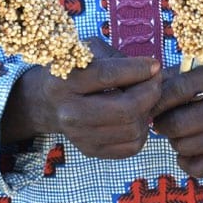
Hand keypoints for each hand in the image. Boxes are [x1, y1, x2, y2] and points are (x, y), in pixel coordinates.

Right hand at [3, 39, 160, 159]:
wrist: (47, 102)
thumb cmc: (74, 70)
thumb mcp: (87, 52)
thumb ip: (116, 58)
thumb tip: (151, 70)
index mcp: (64, 81)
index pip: (107, 76)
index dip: (137, 70)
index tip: (154, 65)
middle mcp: (69, 112)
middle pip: (124, 109)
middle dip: (150, 93)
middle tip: (156, 81)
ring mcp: (79, 136)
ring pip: (132, 129)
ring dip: (148, 111)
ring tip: (146, 97)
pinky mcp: (90, 150)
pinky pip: (131, 147)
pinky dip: (142, 131)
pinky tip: (137, 116)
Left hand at [151, 55, 202, 176]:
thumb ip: (175, 74)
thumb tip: (146, 92)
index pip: (179, 90)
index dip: (157, 99)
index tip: (150, 103)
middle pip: (180, 123)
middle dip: (162, 123)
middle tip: (160, 119)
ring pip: (185, 146)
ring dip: (173, 139)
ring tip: (177, 129)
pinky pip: (199, 168)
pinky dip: (185, 161)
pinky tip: (186, 148)